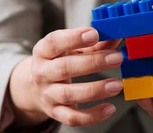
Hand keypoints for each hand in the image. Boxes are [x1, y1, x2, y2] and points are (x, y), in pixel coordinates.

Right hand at [9, 27, 123, 126]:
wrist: (36, 87)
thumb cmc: (59, 60)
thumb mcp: (71, 48)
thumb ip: (94, 43)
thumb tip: (116, 36)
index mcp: (43, 51)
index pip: (54, 42)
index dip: (74, 37)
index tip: (94, 34)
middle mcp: (42, 73)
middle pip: (64, 68)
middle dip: (93, 63)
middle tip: (116, 58)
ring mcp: (47, 94)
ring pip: (68, 94)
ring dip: (95, 90)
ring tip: (116, 85)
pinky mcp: (55, 113)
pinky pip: (73, 118)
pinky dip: (92, 116)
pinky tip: (110, 108)